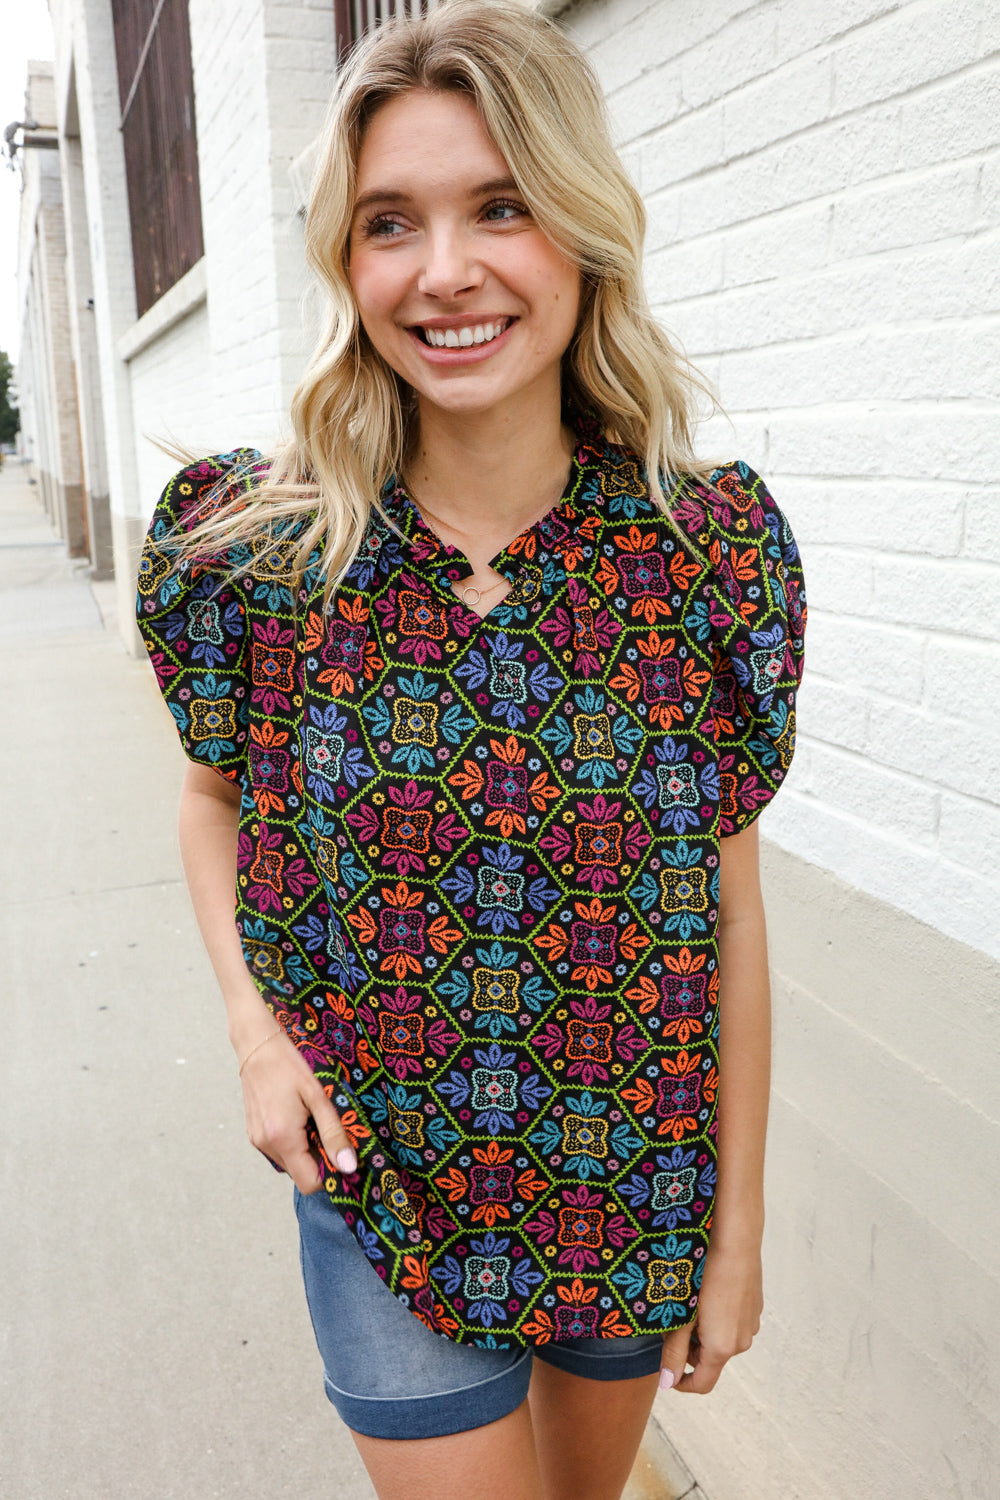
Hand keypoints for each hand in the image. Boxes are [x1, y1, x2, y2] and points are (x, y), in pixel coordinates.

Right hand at [238, 1026, 357, 1192]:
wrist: (257, 1044)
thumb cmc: (289, 1064)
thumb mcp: (319, 1096)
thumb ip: (334, 1133)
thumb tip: (348, 1166)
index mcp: (282, 1138)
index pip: (310, 1183)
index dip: (331, 1173)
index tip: (343, 1151)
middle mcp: (266, 1145)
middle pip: (300, 1173)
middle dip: (320, 1158)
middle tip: (328, 1127)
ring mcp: (257, 1140)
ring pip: (291, 1162)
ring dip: (307, 1149)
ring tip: (311, 1117)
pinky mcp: (254, 1133)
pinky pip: (279, 1150)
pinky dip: (294, 1141)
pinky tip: (298, 1116)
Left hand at [658, 1242, 762, 1393]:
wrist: (735, 1240)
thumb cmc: (705, 1274)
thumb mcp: (682, 1314)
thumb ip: (673, 1351)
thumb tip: (666, 1383)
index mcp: (722, 1348)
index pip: (702, 1384)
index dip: (681, 1382)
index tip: (666, 1369)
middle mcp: (741, 1342)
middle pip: (710, 1360)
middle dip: (690, 1349)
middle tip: (674, 1320)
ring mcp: (751, 1324)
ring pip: (722, 1340)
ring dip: (704, 1332)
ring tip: (690, 1302)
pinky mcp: (755, 1308)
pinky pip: (733, 1323)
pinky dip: (719, 1318)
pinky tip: (709, 1292)